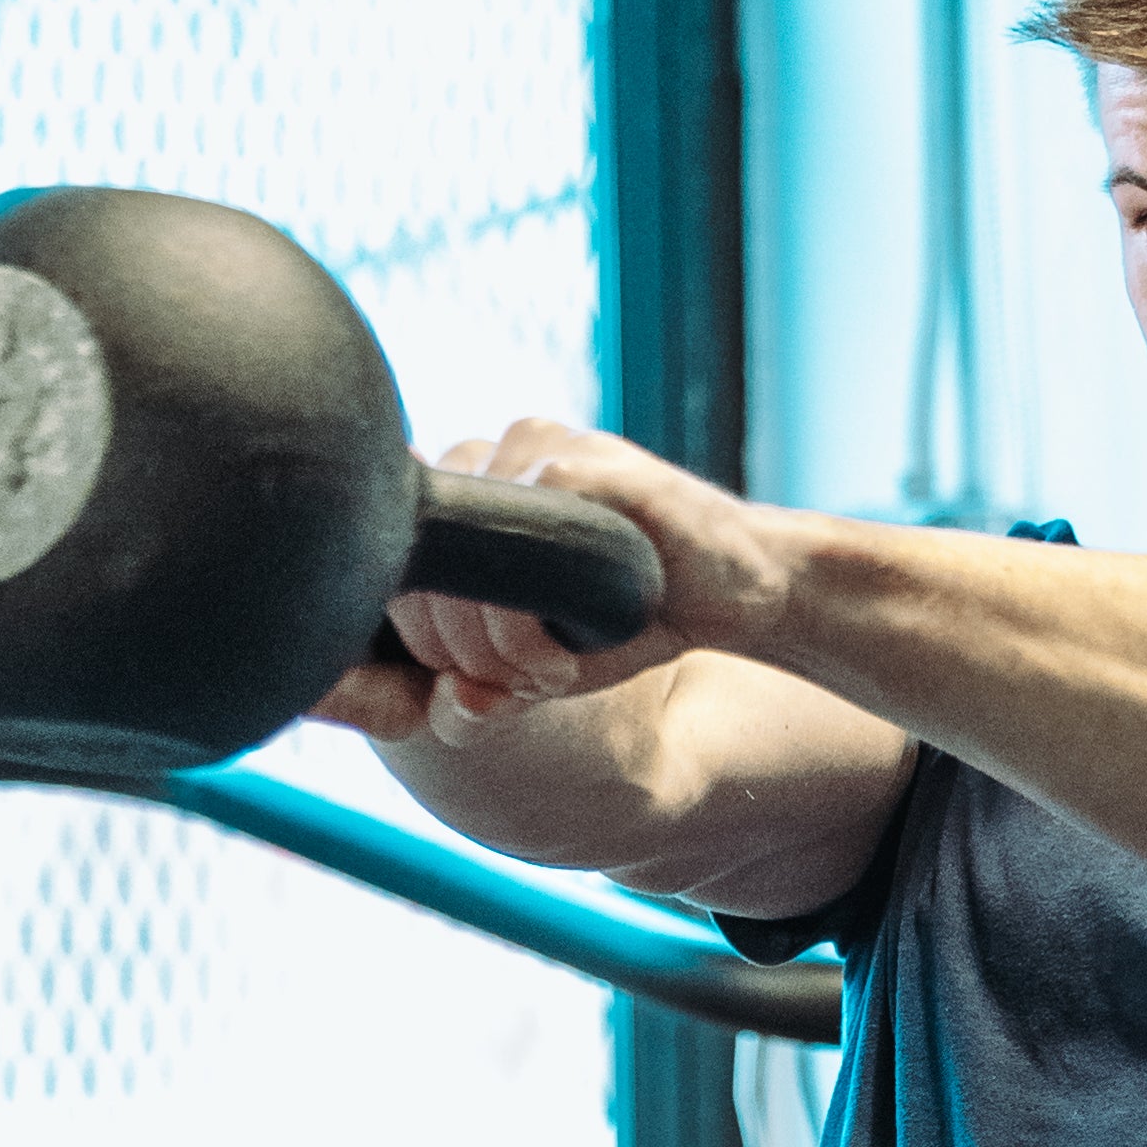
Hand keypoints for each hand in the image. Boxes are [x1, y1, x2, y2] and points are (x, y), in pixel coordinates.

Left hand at [304, 416, 787, 740]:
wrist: (744, 587)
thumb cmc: (638, 620)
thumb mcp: (544, 662)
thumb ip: (485, 671)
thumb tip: (444, 697)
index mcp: (476, 494)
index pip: (402, 564)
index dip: (422, 640)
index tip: (481, 686)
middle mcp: (496, 458)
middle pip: (421, 559)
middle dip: (456, 648)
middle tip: (517, 687)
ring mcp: (539, 449)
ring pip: (464, 552)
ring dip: (492, 638)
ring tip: (545, 674)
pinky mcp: (588, 460)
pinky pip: (522, 537)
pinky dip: (529, 618)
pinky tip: (570, 653)